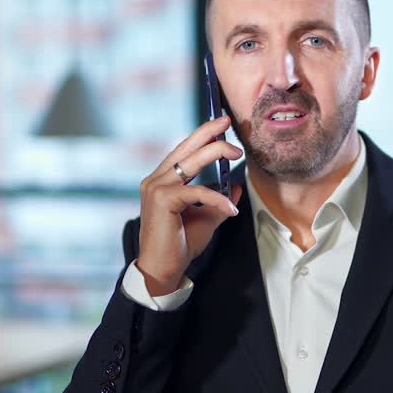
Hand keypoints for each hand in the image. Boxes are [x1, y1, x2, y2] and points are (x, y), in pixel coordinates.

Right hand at [137, 115, 243, 294]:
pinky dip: (216, 198)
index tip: (222, 124)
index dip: (202, 135)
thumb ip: (218, 201)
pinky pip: (197, 191)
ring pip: (190, 162)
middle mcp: (155, 180)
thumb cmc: (180, 244)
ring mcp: (156, 188)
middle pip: (185, 148)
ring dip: (216, 154)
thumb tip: (237, 186)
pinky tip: (230, 209)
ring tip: (237, 154)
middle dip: (208, 133)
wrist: (163, 269)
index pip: (183, 151)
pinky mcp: (162, 200)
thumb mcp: (207, 218)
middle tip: (229, 123)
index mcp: (162, 181)